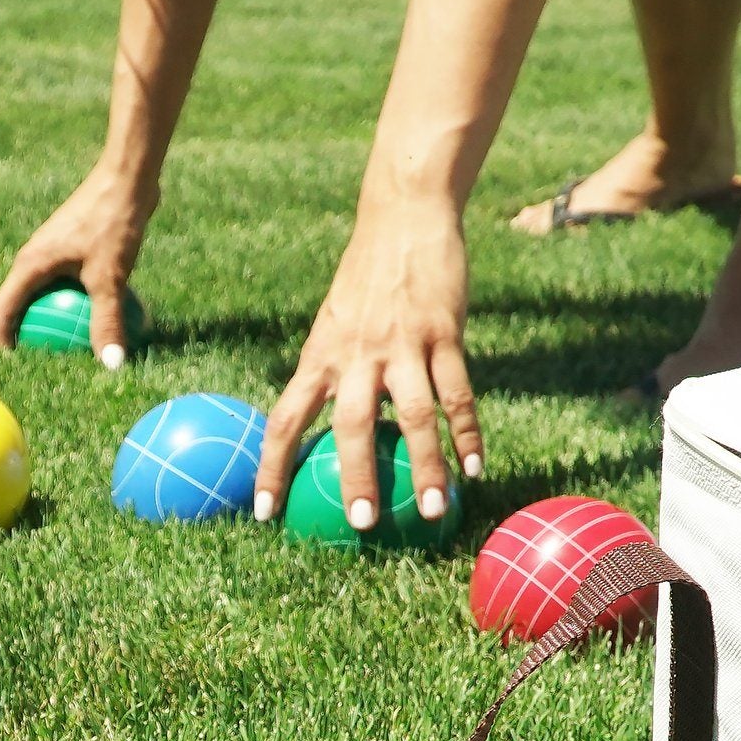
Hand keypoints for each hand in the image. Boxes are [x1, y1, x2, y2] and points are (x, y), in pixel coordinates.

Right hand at [0, 163, 157, 364]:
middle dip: (34, 335)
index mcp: (30, 266)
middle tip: (56, 362)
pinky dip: (80, 300)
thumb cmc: (114, 224)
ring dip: (59, 319)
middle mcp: (34, 259)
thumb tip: (110, 364)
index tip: (24, 368)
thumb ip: (107, 320)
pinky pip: (69, 283)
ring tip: (81, 346)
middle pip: (22, 306)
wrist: (127, 178)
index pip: (1, 312)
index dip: (5, 343)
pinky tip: (110, 316)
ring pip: (47, 295)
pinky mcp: (73, 247)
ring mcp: (53, 252)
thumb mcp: (111, 278)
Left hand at [254, 200, 483, 528]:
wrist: (404, 217)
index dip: (273, 468)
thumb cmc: (369, 276)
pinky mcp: (444, 333)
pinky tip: (475, 467)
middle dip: (357, 478)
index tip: (265, 513)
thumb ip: (338, 369)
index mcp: (321, 353)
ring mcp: (403, 343)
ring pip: (415, 416)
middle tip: (363, 523)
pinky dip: (468, 434)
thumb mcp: (337, 321)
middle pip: (353, 425)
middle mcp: (356, 352)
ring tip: (435, 510)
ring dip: (426, 467)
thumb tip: (334, 428)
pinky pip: (458, 394)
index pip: (287, 418)